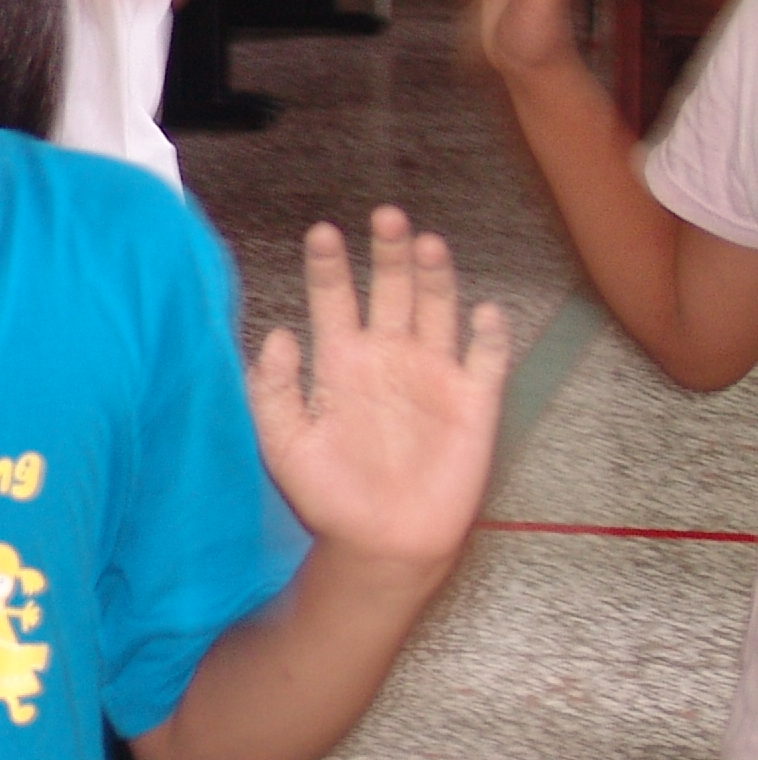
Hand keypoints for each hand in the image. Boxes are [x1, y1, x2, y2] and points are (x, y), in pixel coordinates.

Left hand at [249, 210, 511, 581]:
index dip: (330, 266)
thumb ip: (271, 389)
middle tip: (385, 216)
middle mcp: (388, 358)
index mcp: (340, 362)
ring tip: (426, 243)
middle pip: (392, 290)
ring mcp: (433, 375)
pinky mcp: (474, 403)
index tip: (323, 233)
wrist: (380, 543)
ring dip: (435, 276)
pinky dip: (488, 334)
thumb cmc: (329, 494)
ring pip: (438, 310)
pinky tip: (483, 311)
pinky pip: (486, 359)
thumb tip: (276, 333)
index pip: (334, 299)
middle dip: (389, 253)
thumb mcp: (283, 442)